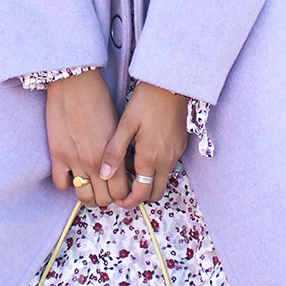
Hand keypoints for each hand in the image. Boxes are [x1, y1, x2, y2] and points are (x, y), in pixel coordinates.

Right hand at [45, 70, 120, 205]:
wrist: (75, 82)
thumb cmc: (99, 100)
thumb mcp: (118, 127)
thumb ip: (120, 152)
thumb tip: (123, 169)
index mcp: (113, 155)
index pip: (121, 191)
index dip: (122, 194)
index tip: (120, 189)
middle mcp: (94, 162)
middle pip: (103, 199)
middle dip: (106, 198)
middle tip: (105, 190)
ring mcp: (74, 160)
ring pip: (83, 196)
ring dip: (87, 195)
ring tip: (89, 188)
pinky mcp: (57, 155)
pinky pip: (61, 183)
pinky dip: (67, 182)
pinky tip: (71, 173)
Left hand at [100, 82, 187, 207]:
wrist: (172, 84)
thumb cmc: (145, 101)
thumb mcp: (125, 125)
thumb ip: (114, 152)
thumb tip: (104, 175)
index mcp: (150, 158)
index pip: (142, 194)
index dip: (129, 201)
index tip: (119, 200)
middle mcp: (166, 160)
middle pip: (156, 193)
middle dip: (141, 196)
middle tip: (125, 189)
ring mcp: (176, 153)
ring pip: (163, 180)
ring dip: (150, 183)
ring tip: (131, 171)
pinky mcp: (181, 145)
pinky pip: (169, 166)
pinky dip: (157, 170)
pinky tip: (143, 156)